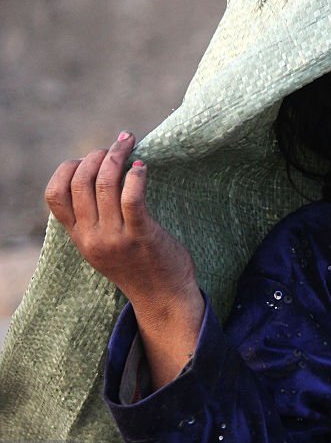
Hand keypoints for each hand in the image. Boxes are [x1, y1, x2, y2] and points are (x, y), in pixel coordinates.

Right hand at [45, 131, 202, 386]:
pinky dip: (135, 175)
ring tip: (129, 145)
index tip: (88, 159)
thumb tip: (100, 175)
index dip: (67, 169)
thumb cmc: (139, 265)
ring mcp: (116, 237)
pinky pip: (132, 197)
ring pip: (104, 185)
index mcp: (79, 237)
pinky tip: (142, 166)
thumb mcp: (105, 246)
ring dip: (116, 157)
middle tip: (116, 146)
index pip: (54, 196)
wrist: (163, 297)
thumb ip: (96, 220)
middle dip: (96, 156)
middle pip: (80, 183)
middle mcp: (92, 237)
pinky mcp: (142, 236)